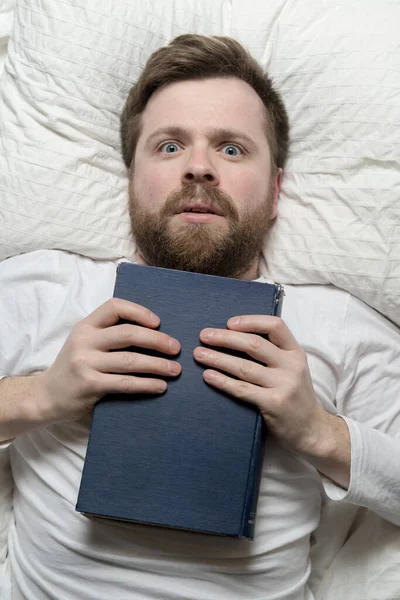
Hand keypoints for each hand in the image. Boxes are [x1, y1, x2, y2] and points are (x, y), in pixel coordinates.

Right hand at [37, 298, 180, 425]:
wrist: (46, 396)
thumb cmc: (75, 366)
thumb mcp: (86, 342)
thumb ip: (109, 334)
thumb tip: (155, 332)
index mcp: (86, 325)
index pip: (115, 306)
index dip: (139, 311)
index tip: (158, 322)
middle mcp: (84, 341)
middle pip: (128, 333)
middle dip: (157, 340)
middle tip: (176, 348)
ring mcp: (85, 363)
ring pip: (130, 360)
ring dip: (158, 365)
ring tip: (175, 370)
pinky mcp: (89, 385)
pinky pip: (125, 383)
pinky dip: (147, 384)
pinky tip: (160, 386)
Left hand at [193, 315, 328, 455]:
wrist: (311, 430)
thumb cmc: (294, 395)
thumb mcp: (292, 368)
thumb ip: (273, 354)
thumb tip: (234, 336)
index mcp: (295, 352)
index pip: (275, 326)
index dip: (251, 321)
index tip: (229, 322)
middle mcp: (292, 366)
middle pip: (254, 344)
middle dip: (225, 338)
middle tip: (204, 336)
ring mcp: (284, 385)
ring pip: (244, 367)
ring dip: (218, 358)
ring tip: (199, 354)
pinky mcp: (274, 404)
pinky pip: (242, 389)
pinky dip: (222, 381)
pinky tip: (208, 376)